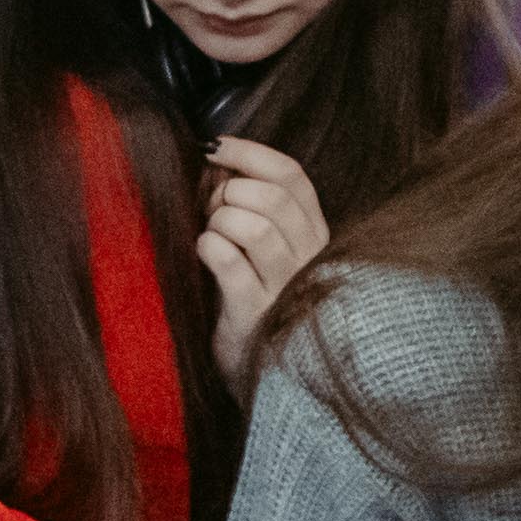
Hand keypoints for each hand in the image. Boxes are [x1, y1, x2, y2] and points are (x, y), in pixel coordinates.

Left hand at [194, 137, 331, 386]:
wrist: (263, 374)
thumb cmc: (254, 298)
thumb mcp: (267, 248)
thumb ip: (253, 204)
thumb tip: (217, 158)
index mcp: (315, 234)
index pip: (292, 176)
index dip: (250, 153)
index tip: (215, 147)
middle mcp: (309, 257)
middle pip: (270, 197)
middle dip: (228, 192)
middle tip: (210, 211)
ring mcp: (285, 287)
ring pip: (252, 224)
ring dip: (218, 222)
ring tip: (211, 238)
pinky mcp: (253, 312)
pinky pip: (226, 259)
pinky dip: (207, 246)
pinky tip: (204, 255)